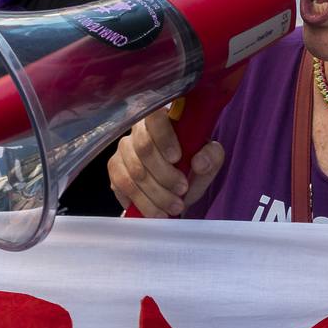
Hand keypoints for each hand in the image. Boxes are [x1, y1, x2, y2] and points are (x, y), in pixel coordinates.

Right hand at [106, 107, 223, 217]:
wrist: (177, 187)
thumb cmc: (192, 166)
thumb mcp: (209, 160)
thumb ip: (212, 156)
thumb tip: (199, 162)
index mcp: (164, 118)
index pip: (155, 116)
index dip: (164, 137)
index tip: (178, 158)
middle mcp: (138, 130)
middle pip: (144, 148)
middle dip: (165, 175)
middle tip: (182, 190)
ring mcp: (124, 149)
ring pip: (133, 171)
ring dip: (156, 194)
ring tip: (174, 207)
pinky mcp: (115, 169)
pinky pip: (121, 185)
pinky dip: (142, 202)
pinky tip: (156, 211)